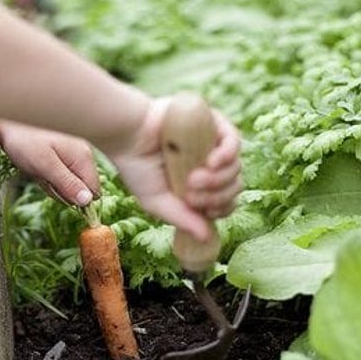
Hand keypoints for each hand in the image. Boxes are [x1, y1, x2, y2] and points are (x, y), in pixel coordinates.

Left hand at [0, 120, 99, 205]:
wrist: (6, 123)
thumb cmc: (24, 142)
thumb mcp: (45, 166)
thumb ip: (67, 184)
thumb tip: (87, 202)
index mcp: (83, 157)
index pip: (93, 192)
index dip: (76, 199)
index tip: (56, 190)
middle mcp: (83, 154)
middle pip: (81, 188)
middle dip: (62, 190)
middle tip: (43, 178)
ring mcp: (74, 153)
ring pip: (69, 183)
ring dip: (53, 184)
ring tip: (38, 171)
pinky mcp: (63, 154)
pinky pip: (61, 175)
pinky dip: (48, 176)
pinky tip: (38, 168)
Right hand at [107, 98, 242, 241]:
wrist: (126, 135)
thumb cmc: (136, 168)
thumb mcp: (158, 202)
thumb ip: (183, 219)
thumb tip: (207, 237)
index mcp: (199, 182)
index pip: (227, 199)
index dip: (221, 208)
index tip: (204, 211)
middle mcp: (208, 162)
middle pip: (234, 184)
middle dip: (217, 196)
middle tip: (191, 194)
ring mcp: (212, 142)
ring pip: (235, 165)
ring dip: (219, 179)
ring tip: (194, 179)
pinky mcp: (211, 122)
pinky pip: (233, 139)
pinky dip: (227, 155)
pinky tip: (212, 162)